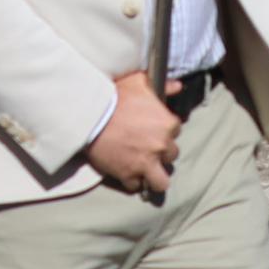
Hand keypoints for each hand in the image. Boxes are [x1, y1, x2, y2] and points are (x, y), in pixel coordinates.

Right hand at [87, 70, 184, 196]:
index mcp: (167, 124)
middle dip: (161, 152)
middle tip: (148, 147)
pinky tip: (127, 173)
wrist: (91, 114)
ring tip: (147, 171)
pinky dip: (132, 181)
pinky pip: (136, 186)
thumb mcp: (139, 82)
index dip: (165, 130)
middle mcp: (160, 146)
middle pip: (171, 155)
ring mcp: (145, 162)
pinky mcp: (127, 174)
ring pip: (161, 182)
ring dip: (155, 176)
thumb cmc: (115, 95)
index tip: (154, 130)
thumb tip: (177, 86)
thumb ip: (162, 85)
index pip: (176, 131)